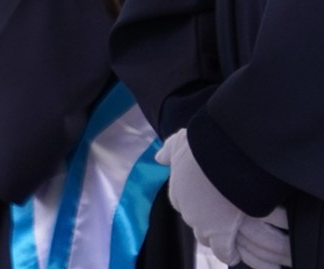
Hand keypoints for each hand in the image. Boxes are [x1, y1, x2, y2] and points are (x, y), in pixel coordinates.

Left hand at [158, 130, 290, 268]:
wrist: (222, 155)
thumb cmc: (203, 146)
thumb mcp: (180, 142)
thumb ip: (169, 150)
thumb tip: (159, 158)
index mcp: (177, 190)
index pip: (183, 205)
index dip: (196, 206)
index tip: (206, 203)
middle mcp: (187, 210)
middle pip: (195, 224)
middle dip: (206, 224)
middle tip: (221, 222)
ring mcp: (202, 224)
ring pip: (208, 239)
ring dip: (217, 239)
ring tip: (230, 239)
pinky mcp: (221, 234)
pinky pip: (224, 251)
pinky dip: (230, 253)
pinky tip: (236, 253)